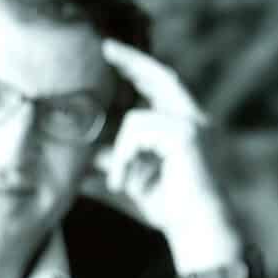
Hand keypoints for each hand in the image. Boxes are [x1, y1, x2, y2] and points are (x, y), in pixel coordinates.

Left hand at [96, 38, 242, 270]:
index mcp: (183, 125)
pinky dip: (124, 158)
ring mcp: (193, 124)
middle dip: (132, 61)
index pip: (161, 85)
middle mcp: (193, 118)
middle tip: (105, 47)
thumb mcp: (132, 185)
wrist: (198, 230)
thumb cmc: (170, 209)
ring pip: (136, 119)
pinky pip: (138, 133)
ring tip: (119, 183)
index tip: (113, 52)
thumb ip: (111, 170)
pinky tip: (125, 183)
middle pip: (160, 77)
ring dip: (119, 153)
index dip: (138, 67)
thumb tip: (79, 167)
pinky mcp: (186, 136)